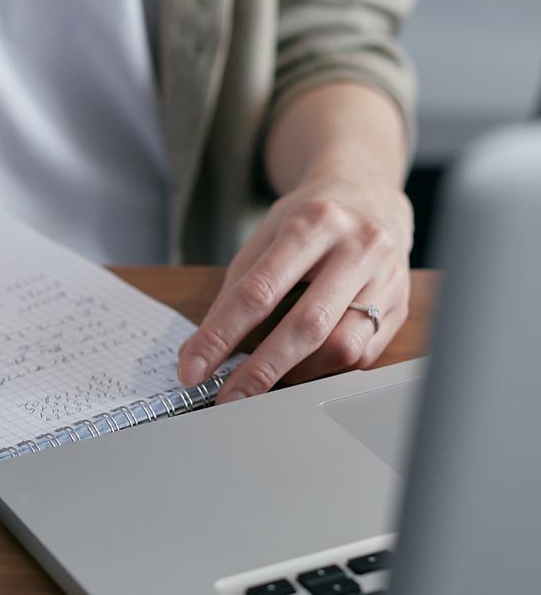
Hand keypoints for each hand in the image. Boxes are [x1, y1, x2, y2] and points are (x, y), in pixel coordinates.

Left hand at [176, 174, 412, 401]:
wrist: (369, 196)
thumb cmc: (309, 221)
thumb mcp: (264, 237)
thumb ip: (235, 291)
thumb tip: (201, 350)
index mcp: (313, 223)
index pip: (258, 292)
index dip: (221, 335)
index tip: (193, 368)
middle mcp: (358, 247)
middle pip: (306, 325)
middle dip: (260, 370)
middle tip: (228, 398)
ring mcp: (387, 278)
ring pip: (341, 347)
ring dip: (296, 372)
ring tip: (268, 375)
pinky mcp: (401, 306)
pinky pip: (361, 355)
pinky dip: (324, 368)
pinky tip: (302, 364)